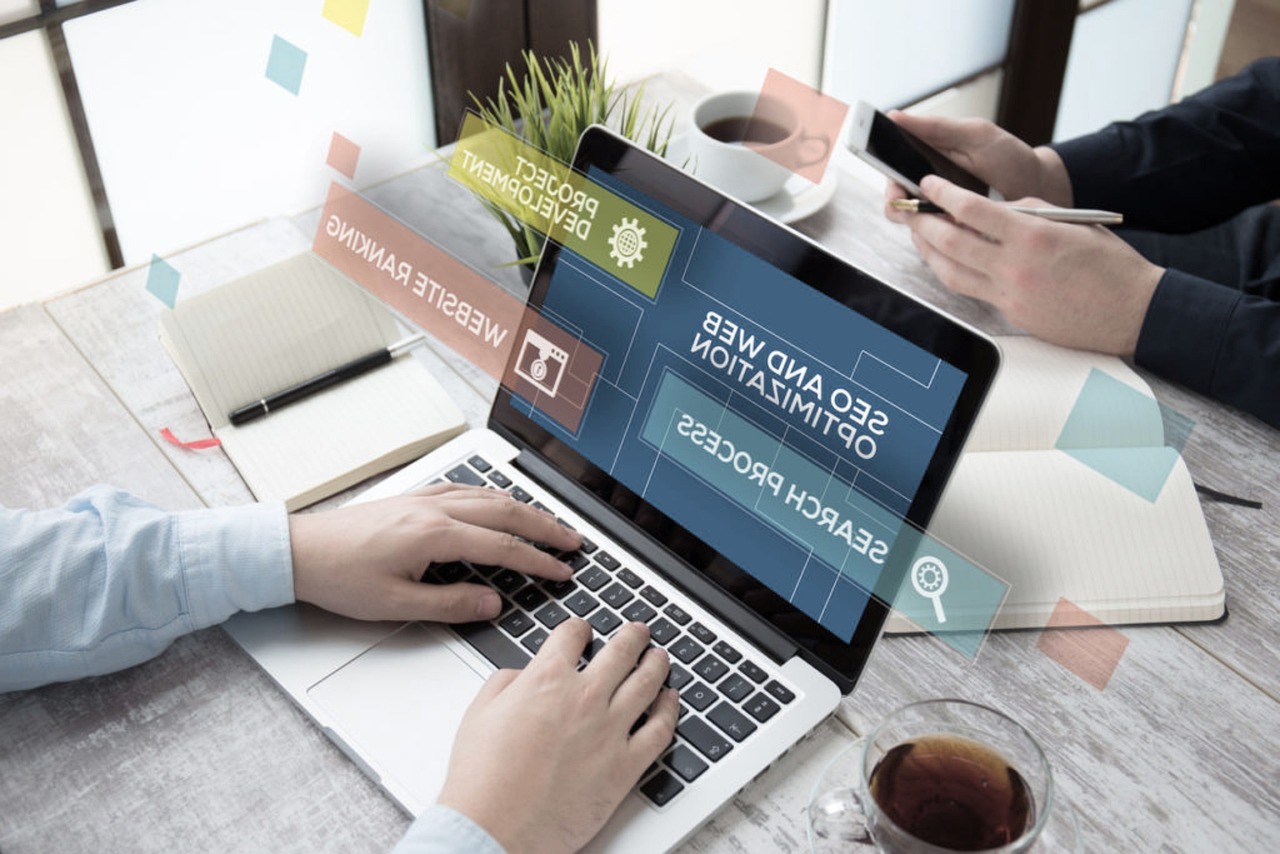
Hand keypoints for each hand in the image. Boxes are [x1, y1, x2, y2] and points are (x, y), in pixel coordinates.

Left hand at [289, 483, 580, 622]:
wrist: (299, 552)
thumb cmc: (340, 578)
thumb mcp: (396, 605)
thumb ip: (449, 604)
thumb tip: (491, 603)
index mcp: (433, 534)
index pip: (501, 545)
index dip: (536, 561)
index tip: (561, 571)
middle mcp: (434, 508)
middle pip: (505, 511)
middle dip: (545, 527)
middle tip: (573, 541)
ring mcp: (425, 498)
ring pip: (489, 495)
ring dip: (524, 508)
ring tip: (549, 524)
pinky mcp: (415, 496)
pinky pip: (467, 489)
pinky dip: (495, 495)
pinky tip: (501, 502)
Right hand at [437, 619, 679, 852]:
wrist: (494, 830)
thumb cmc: (482, 780)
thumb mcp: (479, 714)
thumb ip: (505, 683)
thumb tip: (522, 677)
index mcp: (546, 680)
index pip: (572, 635)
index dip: (578, 628)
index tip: (582, 631)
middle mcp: (583, 698)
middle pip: (621, 651)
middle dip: (632, 636)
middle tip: (638, 631)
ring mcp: (609, 730)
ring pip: (647, 683)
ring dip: (656, 663)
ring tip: (660, 656)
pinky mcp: (625, 766)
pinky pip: (660, 730)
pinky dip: (670, 710)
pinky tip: (671, 701)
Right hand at [881, 111, 1072, 218]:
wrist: (1041, 190)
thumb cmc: (1010, 158)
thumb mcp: (976, 135)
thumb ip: (937, 127)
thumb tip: (896, 116)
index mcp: (927, 158)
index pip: (891, 163)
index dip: (880, 163)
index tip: (879, 160)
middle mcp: (928, 187)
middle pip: (894, 196)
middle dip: (895, 197)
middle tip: (906, 195)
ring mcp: (938, 212)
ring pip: (908, 220)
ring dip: (915, 218)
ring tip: (933, 211)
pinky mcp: (951, 234)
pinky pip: (930, 239)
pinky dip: (934, 235)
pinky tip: (949, 227)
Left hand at [904, 176, 1162, 355]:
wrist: (1132, 311)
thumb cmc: (1110, 265)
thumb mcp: (1071, 221)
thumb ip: (1027, 212)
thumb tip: (991, 208)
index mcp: (1032, 236)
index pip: (971, 210)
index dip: (942, 195)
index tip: (928, 185)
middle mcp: (1015, 266)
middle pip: (949, 242)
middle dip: (921, 223)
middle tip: (908, 209)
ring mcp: (1010, 294)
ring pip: (949, 271)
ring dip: (927, 250)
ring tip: (918, 234)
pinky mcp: (1011, 313)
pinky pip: (968, 290)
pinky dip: (950, 272)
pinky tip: (944, 261)